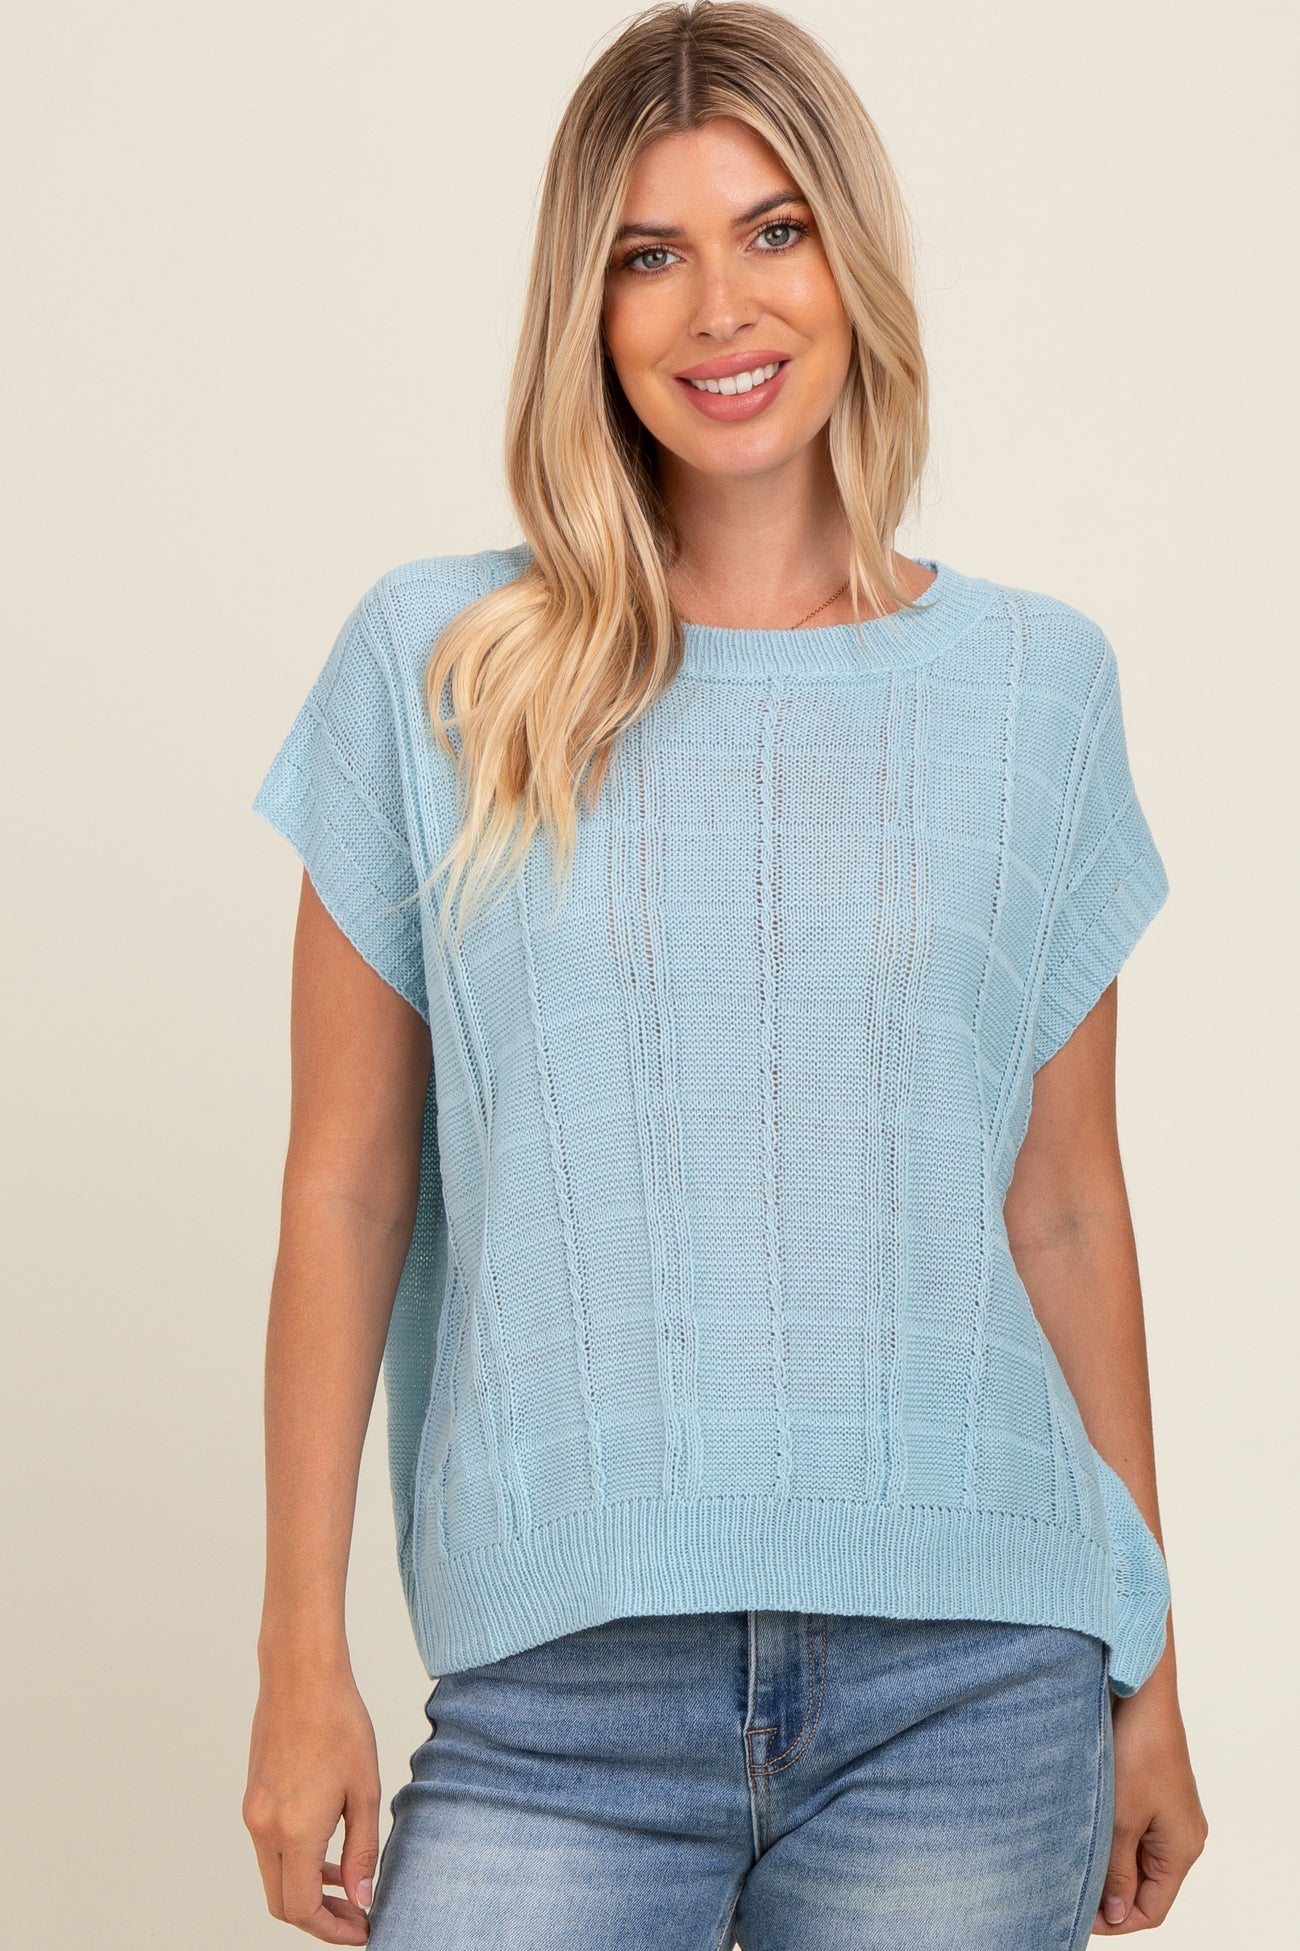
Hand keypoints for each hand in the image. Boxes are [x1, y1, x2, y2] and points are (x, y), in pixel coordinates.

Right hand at [243, 1657, 381, 1942]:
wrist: (301, 1675)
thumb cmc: (338, 1722)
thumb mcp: (365, 1789)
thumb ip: (362, 1851)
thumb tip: (360, 1898)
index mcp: (293, 1831)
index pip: (300, 1909)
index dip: (331, 1929)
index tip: (361, 1930)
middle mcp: (264, 1828)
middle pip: (281, 1901)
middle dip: (318, 1918)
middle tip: (355, 1916)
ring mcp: (253, 1813)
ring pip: (274, 1876)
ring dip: (306, 1889)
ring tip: (346, 1884)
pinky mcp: (253, 1798)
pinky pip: (270, 1848)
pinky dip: (295, 1862)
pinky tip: (326, 1850)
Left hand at [1092, 1680, 1208, 1932]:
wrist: (1141, 1693)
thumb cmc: (1136, 1750)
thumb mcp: (1121, 1820)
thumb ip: (1117, 1872)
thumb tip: (1115, 1915)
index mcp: (1182, 1849)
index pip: (1151, 1910)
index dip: (1116, 1920)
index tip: (1078, 1914)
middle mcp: (1182, 1836)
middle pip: (1145, 1886)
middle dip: (1108, 1892)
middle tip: (1067, 1887)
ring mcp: (1170, 1815)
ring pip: (1136, 1859)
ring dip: (1107, 1862)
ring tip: (1071, 1858)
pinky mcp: (1155, 1794)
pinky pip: (1134, 1832)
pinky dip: (1111, 1838)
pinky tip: (1083, 1829)